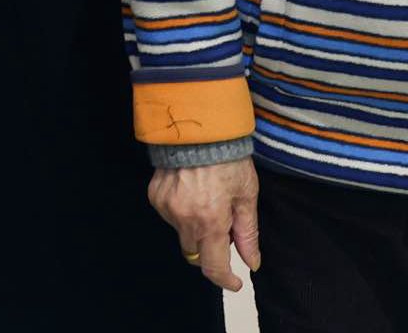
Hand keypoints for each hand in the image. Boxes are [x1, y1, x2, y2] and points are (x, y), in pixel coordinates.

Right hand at [148, 159, 259, 292]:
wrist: (198, 126)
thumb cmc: (228, 157)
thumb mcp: (246, 195)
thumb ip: (247, 233)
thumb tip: (252, 262)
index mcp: (210, 222)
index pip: (214, 268)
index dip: (226, 280)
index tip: (235, 281)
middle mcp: (184, 219)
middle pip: (196, 255)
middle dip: (211, 250)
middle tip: (224, 226)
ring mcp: (166, 208)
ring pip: (183, 235)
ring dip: (196, 229)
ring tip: (208, 199)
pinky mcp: (155, 196)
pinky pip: (170, 216)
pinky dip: (182, 212)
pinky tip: (192, 191)